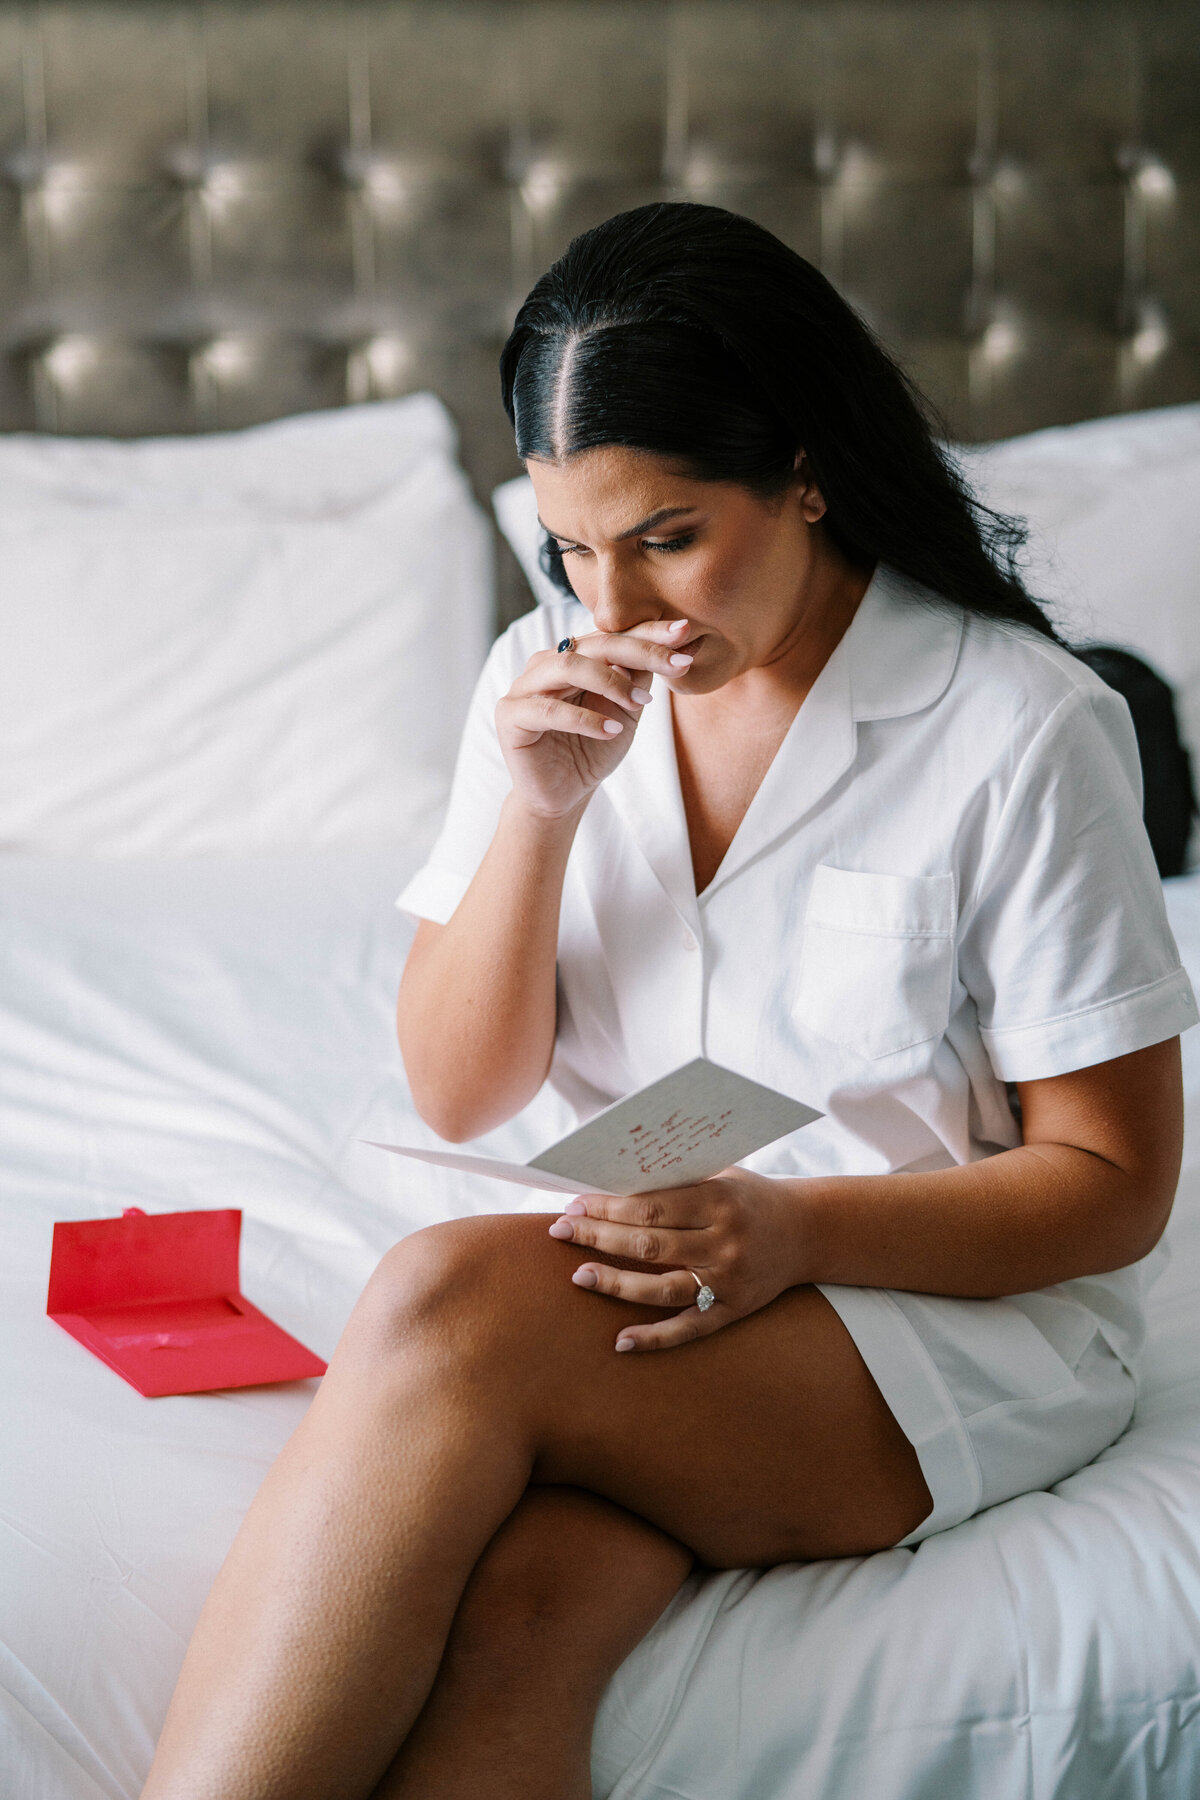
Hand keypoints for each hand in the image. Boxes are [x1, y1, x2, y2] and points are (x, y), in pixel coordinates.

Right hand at [495, 619, 694, 820]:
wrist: (563, 795)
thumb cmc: (593, 750)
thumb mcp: (626, 712)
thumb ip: (640, 679)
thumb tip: (676, 647)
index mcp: (572, 657)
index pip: (612, 636)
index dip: (648, 632)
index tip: (685, 631)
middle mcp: (546, 664)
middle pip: (593, 645)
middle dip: (639, 651)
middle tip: (676, 663)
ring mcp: (524, 687)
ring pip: (567, 666)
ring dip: (610, 682)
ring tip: (640, 704)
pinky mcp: (510, 716)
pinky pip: (548, 710)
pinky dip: (585, 719)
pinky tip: (611, 731)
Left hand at [547, 1170, 804, 1351]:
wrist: (807, 1230)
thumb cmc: (748, 1197)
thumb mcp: (718, 1176)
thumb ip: (672, 1183)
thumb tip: (608, 1188)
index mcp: (719, 1199)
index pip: (650, 1205)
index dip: (607, 1207)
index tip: (574, 1205)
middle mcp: (725, 1241)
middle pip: (649, 1244)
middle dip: (599, 1237)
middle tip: (561, 1232)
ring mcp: (730, 1280)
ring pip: (663, 1287)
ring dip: (617, 1283)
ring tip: (579, 1275)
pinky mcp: (734, 1310)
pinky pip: (689, 1328)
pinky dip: (655, 1338)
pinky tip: (621, 1341)